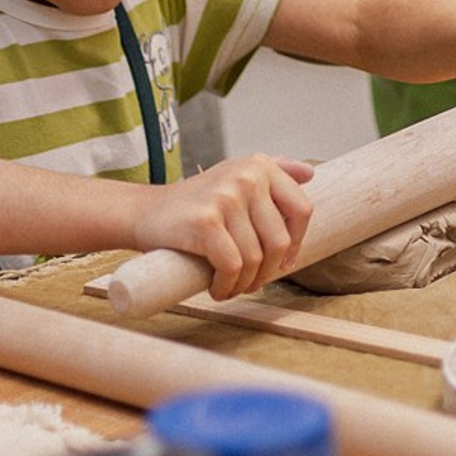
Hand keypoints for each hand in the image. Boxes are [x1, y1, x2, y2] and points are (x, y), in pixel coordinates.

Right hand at [130, 153, 315, 300]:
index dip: (297, 242)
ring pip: (256, 258)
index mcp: (261, 165)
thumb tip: (311, 173)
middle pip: (279, 240)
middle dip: (267, 272)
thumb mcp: (236, 175)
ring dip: (245, 284)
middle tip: (251, 283)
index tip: (284, 262)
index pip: (301, 209)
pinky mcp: (206, 222)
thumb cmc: (196, 202)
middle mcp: (247, 176)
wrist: (144, 212)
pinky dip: (227, 287)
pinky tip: (217, 289)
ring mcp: (226, 197)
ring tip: (232, 288)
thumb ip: (274, 170)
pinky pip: (233, 266)